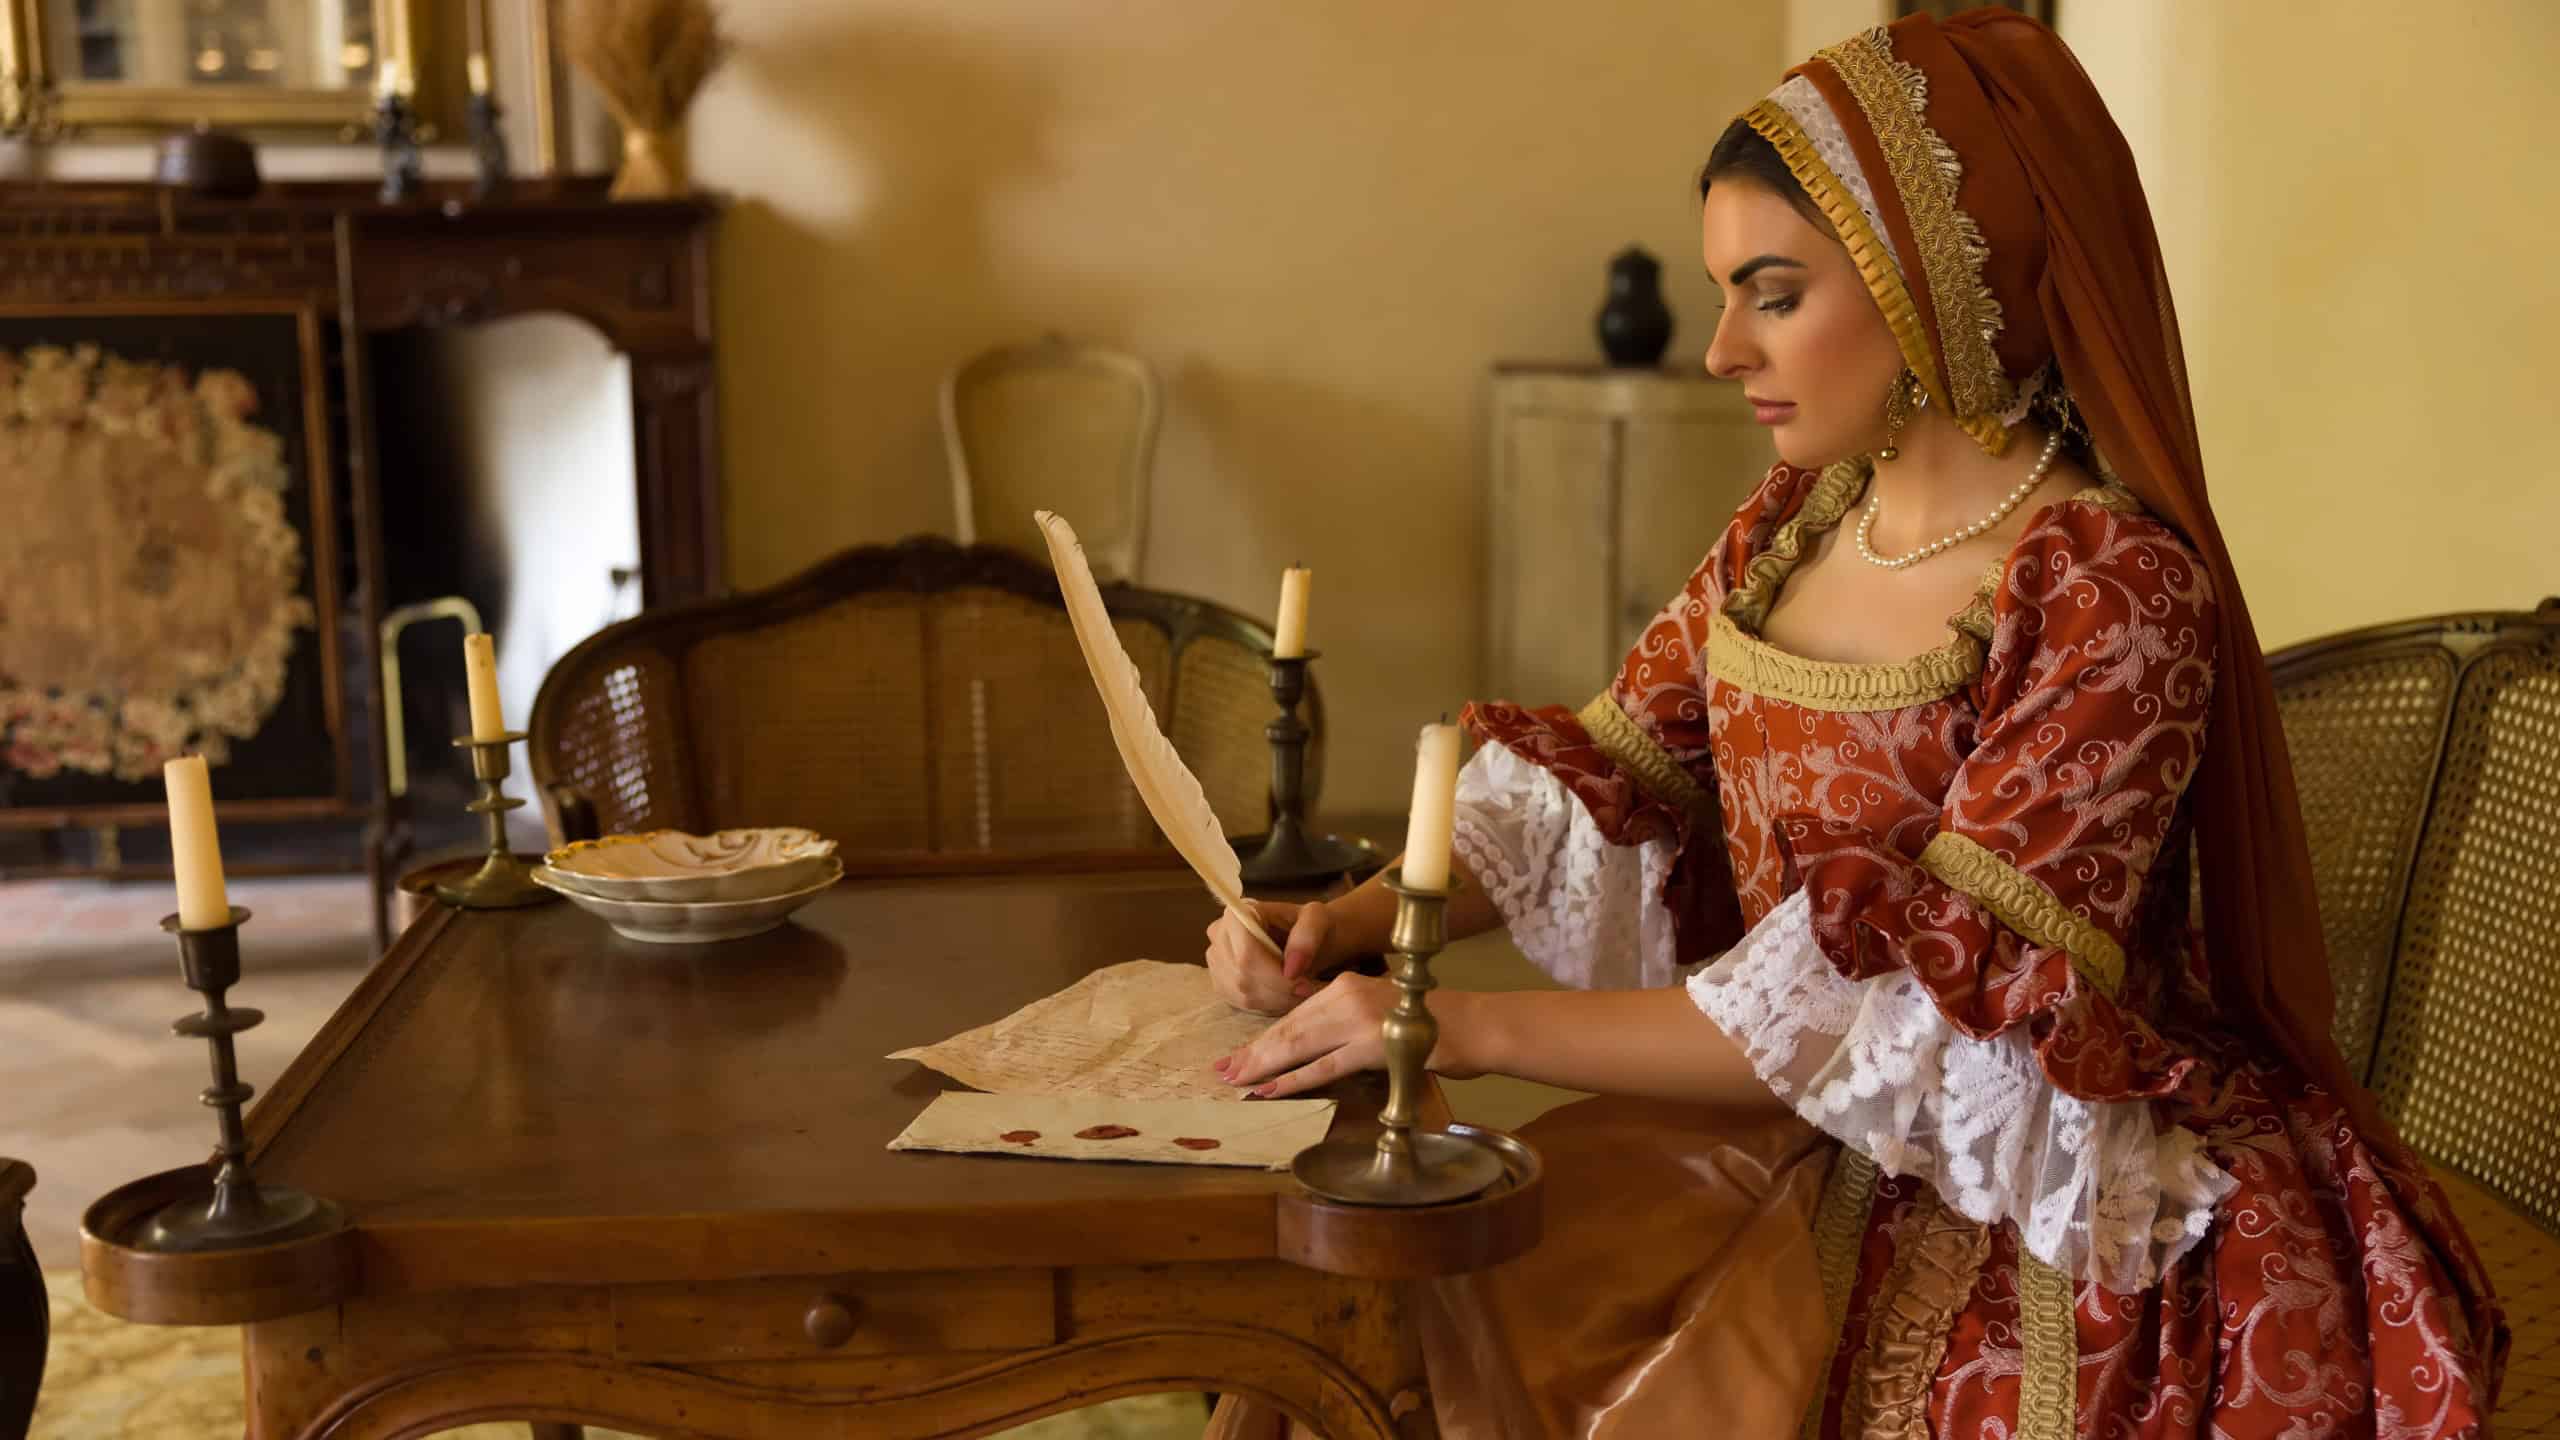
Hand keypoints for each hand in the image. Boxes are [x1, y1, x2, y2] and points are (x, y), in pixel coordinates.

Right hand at [1204, 897, 1335, 1015]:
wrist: (1304, 939)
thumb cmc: (1309, 924)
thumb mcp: (1317, 919)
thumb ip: (1307, 936)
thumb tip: (1291, 969)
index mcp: (1236, 914)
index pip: (1246, 954)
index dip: (1274, 975)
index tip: (1303, 982)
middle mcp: (1218, 934)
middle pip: (1242, 976)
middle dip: (1279, 990)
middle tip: (1306, 989)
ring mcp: (1216, 960)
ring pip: (1242, 994)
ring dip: (1276, 999)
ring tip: (1299, 990)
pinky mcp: (1220, 982)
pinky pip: (1241, 1004)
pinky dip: (1268, 1005)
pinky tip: (1285, 994)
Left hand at [1212, 975, 1480, 1098]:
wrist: (1473, 1024)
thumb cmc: (1429, 1020)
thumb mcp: (1378, 1009)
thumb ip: (1345, 1022)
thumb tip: (1309, 1048)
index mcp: (1345, 985)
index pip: (1294, 1014)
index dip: (1262, 1037)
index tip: (1237, 1056)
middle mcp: (1346, 995)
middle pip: (1289, 1029)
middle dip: (1253, 1053)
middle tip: (1223, 1072)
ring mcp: (1358, 1021)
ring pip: (1299, 1046)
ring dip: (1263, 1066)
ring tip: (1236, 1081)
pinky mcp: (1372, 1046)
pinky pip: (1324, 1066)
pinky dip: (1293, 1080)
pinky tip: (1269, 1090)